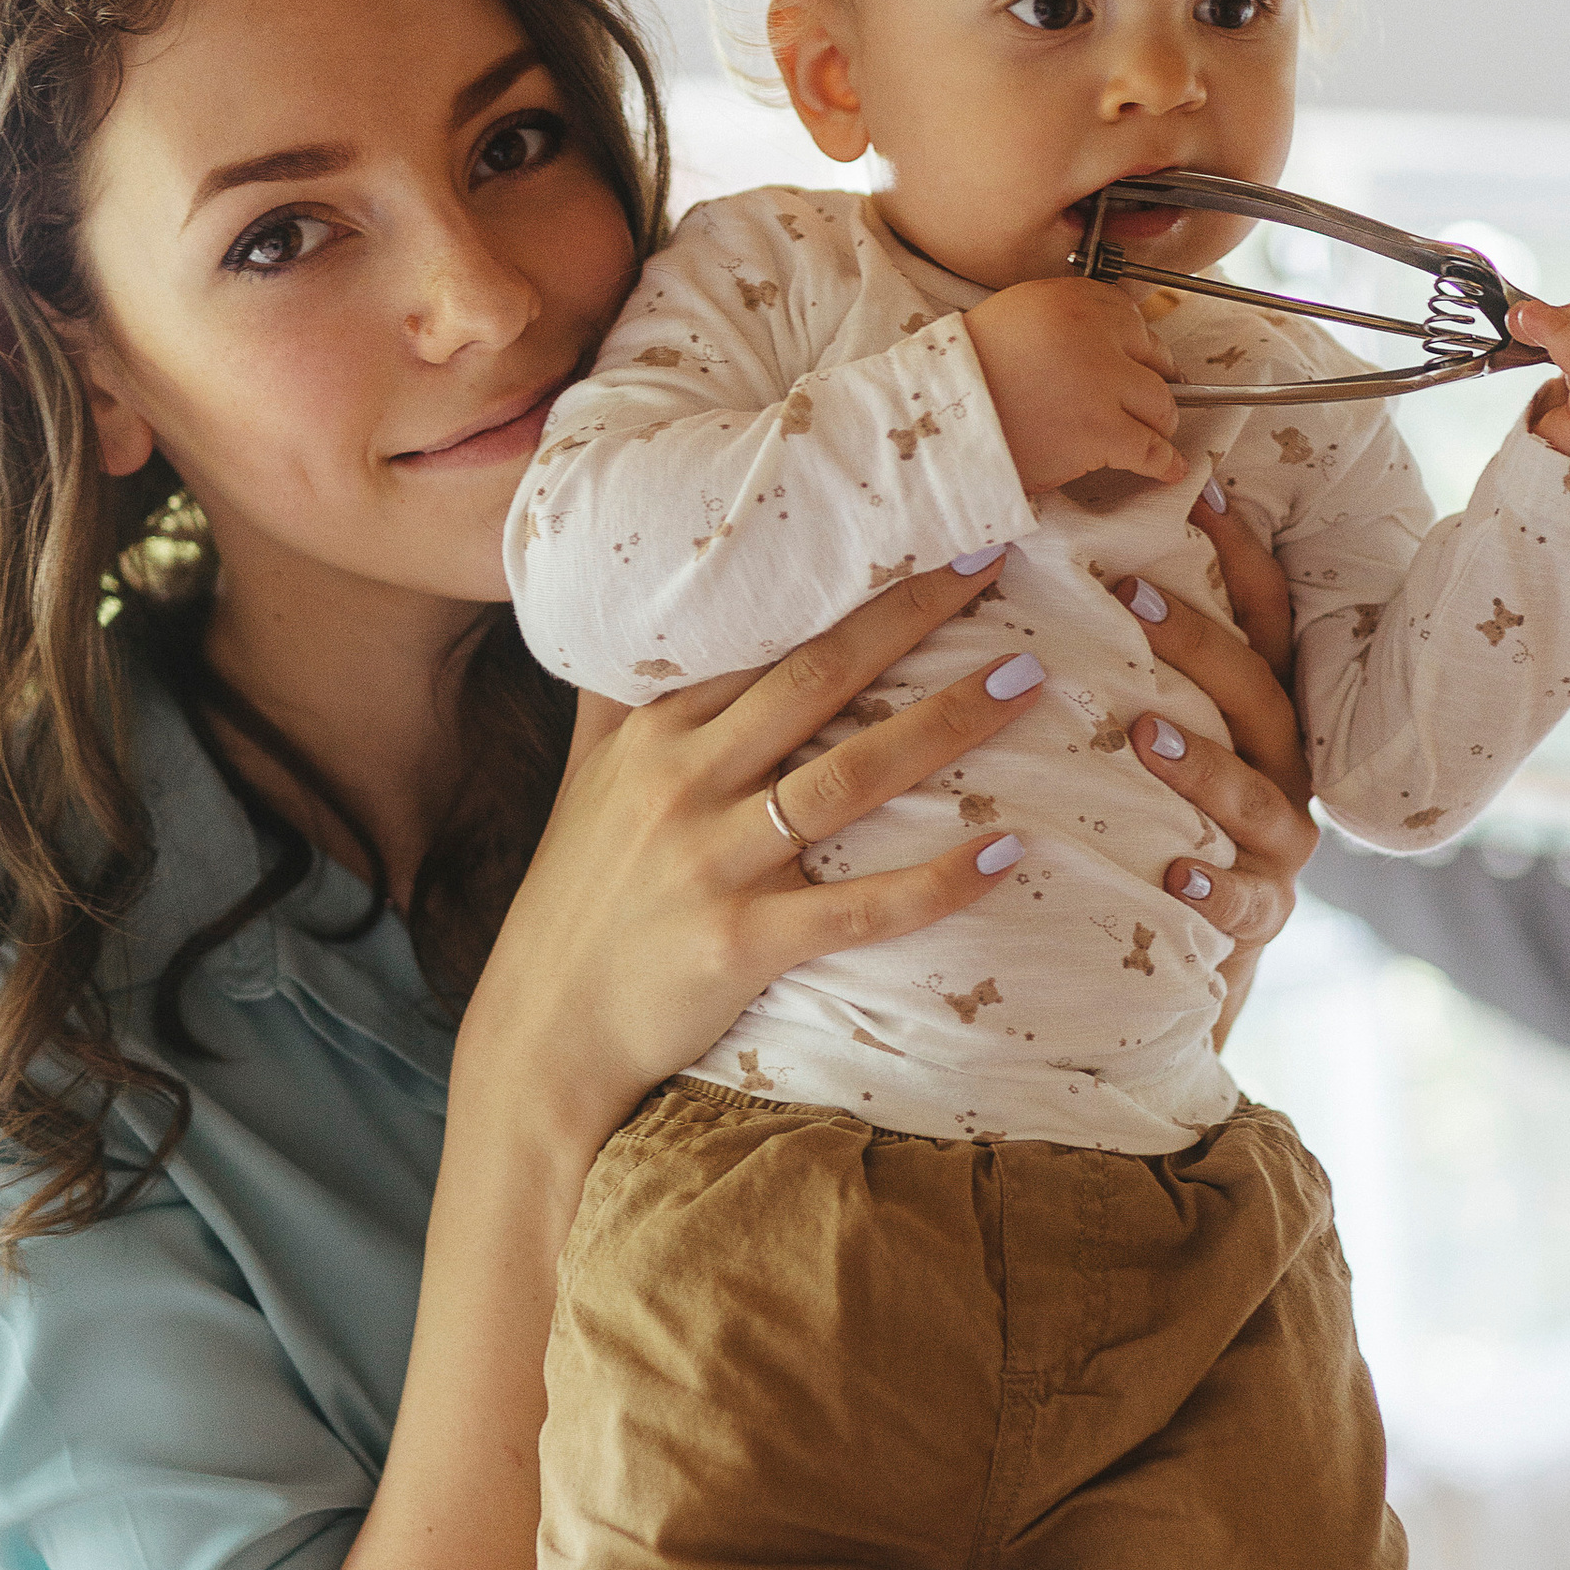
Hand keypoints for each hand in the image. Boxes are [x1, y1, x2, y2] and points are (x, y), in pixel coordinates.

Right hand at [458, 559, 1047, 1153]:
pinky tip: (1005, 853)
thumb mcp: (583, 782)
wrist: (544, 1034)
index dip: (851, 587)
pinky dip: (936, 882)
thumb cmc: (578, 902)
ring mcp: (713, 860)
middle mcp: (684, 780)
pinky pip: (859, 907)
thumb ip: (616, 700)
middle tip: (994, 562)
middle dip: (912, 616)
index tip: (924, 535)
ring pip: (850, 776)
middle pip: (820, 680)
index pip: (768, 638)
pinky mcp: (740, 941)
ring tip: (1025, 680)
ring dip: (946, 722)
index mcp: (656, 732)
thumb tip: (633, 616)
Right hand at [963, 278, 1184, 497]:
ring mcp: (1103, 386)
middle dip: (1152, 381)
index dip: (1135, 346)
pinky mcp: (1102, 433)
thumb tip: (1102, 342)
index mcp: (1071, 301)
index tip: (1136, 361)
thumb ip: (1062, 321)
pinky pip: (1151, 449)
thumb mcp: (1014, 317)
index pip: (1130, 318)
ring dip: (1157, 421)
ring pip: (1160, 404)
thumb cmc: (965, 375)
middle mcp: (1095, 336)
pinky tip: (1168, 468)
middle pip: (1154, 359)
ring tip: (1152, 434)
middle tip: (1148, 399)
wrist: (939, 421)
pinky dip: (1163, 462)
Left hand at [1110, 488, 1316, 1038]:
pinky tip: (1177, 871)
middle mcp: (1287, 766)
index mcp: (1267, 710)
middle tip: (1134, 600)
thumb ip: (1139, 657)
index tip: (1199, 494)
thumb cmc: (1155, 813)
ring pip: (1254, 793)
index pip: (1269, 617)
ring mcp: (1280, 843)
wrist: (1186, 946)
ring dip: (1201, 762)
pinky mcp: (1263, 913)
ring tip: (1142, 735)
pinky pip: (1247, 902)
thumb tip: (1071, 550)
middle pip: (1258, 693)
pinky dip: (1215, 886)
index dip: (1241, 556)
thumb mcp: (1156, 728)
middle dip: (1202, 645)